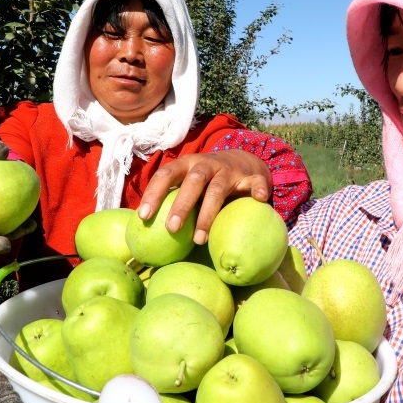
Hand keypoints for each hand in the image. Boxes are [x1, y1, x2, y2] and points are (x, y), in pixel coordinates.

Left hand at [138, 150, 271, 244]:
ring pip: (218, 189)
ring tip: (199, 239)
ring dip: (208, 213)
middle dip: (181, 205)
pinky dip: (257, 189)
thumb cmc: (207, 183)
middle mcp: (207, 164)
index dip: (154, 193)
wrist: (243, 162)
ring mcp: (230, 170)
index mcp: (187, 164)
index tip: (144, 216)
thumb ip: (174, 200)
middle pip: (193, 181)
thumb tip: (146, 231)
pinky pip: (256, 182)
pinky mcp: (251, 177)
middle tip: (171, 229)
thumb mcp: (189, 184)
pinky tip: (259, 200)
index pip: (166, 174)